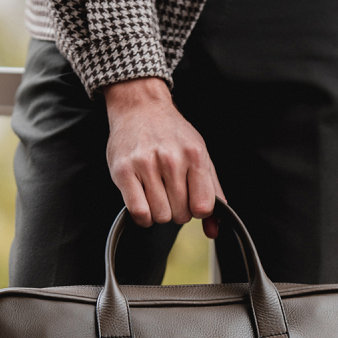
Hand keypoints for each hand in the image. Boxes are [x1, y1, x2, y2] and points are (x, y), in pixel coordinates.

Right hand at [104, 77, 224, 238]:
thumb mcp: (201, 156)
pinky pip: (139, 212)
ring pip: (160, 216)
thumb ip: (212, 193)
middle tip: (171, 193)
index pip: (203, 207)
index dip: (197, 210)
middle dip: (178, 211)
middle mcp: (171, 159)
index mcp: (195, 155)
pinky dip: (143, 217)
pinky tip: (144, 203)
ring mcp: (145, 164)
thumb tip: (213, 231)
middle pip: (181, 215)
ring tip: (157, 194)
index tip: (191, 200)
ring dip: (159, 213)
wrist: (140, 106)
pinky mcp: (123, 171)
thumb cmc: (172, 134)